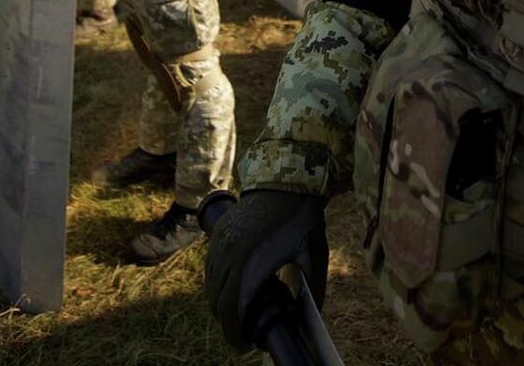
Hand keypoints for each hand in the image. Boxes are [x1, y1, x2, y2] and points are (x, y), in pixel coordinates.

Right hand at [204, 189, 328, 348]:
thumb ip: (314, 288)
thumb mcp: (313, 254)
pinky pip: (210, 267)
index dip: (234, 333)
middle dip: (228, 324)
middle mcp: (229, 253)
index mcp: (251, 262)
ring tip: (241, 314)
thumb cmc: (302, 217)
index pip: (231, 309)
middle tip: (245, 334)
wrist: (286, 177)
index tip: (245, 346)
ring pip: (210, 285)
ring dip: (221, 304)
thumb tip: (313, 320)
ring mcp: (220, 242)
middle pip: (216, 302)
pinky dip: (217, 284)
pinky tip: (234, 289)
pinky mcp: (218, 233)